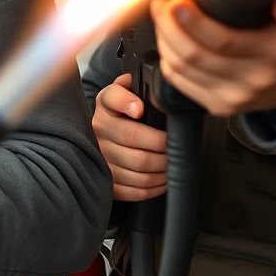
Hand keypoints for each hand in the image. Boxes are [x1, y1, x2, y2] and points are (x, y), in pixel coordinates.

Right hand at [92, 74, 167, 201]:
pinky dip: (155, 187)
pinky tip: (162, 179)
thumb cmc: (121, 115)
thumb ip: (132, 85)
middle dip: (163, 147)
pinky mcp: (108, 182)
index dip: (127, 103)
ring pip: (139, 170)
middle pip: (135, 141)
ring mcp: (102, 159)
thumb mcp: (123, 92)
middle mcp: (99, 132)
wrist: (102, 138)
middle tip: (176, 147)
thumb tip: (144, 86)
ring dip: (163, 170)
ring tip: (173, 164)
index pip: (113, 99)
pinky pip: (135, 190)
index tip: (140, 109)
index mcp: (105, 106)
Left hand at [149, 0, 275, 116]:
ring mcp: (234, 97)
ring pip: (181, 70)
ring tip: (162, 17)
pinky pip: (180, 83)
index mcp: (274, 53)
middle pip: (194, 55)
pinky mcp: (219, 106)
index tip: (177, 1)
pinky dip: (167, 59)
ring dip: (164, 40)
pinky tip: (168, 41)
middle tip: (162, 5)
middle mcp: (253, 79)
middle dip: (169, 27)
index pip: (223, 41)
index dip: (193, 21)